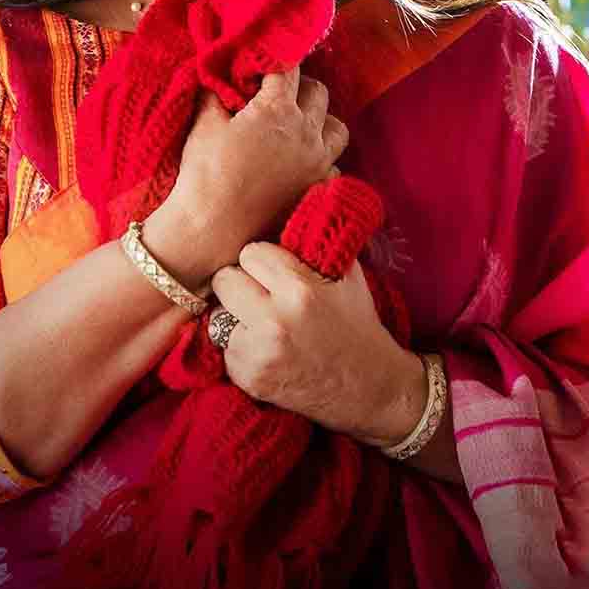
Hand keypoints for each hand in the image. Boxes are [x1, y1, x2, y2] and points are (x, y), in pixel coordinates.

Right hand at [147, 69, 347, 283]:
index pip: (287, 67)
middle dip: (299, 86)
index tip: (262, 64)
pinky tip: (302, 162)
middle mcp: (306, 132)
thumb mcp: (204, 124)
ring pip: (337, 127)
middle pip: (318, 92)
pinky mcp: (317, 189)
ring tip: (299, 125)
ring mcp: (317, 162)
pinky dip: (323, 160)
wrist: (211, 229)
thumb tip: (219, 77)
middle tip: (277, 93)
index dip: (274, 60)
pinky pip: (334, 166)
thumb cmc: (204, 174)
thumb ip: (216, 93)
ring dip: (321, 120)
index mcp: (278, 109)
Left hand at [211, 243, 425, 445]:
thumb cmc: (357, 325)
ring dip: (236, 317)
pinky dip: (239, 348)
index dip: (260, 261)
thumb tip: (304, 201)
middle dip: (240, 284)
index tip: (270, 271)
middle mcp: (275, 320)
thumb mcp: (348, 277)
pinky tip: (265, 349)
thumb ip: (319, 244)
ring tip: (262, 323)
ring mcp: (260, 353)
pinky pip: (224, 349)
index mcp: (300, 289)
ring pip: (219, 316)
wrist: (369, 388)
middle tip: (258, 294)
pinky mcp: (250, 379)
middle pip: (225, 280)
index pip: (250, 253)